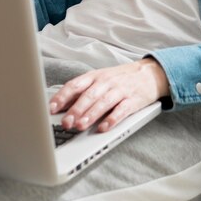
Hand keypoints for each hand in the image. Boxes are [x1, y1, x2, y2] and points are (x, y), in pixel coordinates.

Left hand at [49, 58, 169, 132]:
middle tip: (65, 122)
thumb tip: (61, 105)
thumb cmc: (120, 78)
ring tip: (80, 126)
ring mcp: (120, 91)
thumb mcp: (100, 79)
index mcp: (94, 76)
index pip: (75, 85)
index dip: (62, 97)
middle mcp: (106, 82)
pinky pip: (121, 110)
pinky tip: (103, 128)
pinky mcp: (133, 100)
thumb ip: (82, 91)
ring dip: (90, 115)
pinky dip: (112, 119)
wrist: (149, 73)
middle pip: (88, 95)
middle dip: (75, 110)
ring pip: (103, 103)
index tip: (51, 108)